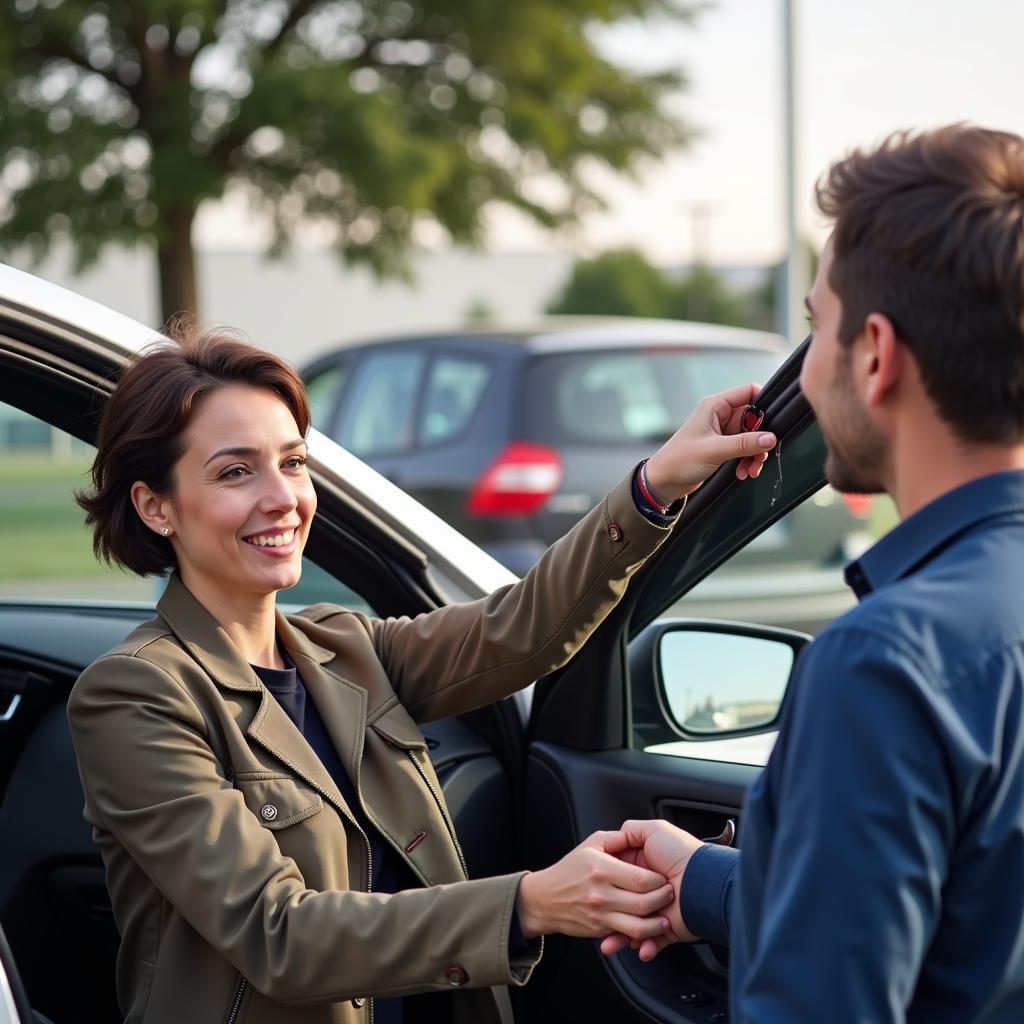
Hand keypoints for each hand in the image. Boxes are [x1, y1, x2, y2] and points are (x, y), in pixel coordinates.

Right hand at [515, 830, 675, 942]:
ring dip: (657, 924)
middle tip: (670, 893)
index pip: (641, 878)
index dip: (658, 880)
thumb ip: (615, 837)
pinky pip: (625, 937)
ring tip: (665, 917)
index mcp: (602, 869)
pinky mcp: (599, 931)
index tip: (663, 876)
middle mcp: (602, 894)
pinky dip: (642, 938)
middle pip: (644, 902)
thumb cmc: (568, 870)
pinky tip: (650, 931)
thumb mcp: (590, 844)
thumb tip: (635, 834)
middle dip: (663, 899)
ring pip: (638, 926)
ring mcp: (601, 915)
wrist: (544, 899)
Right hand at [599, 819, 704, 960]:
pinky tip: (638, 947)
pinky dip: (645, 947)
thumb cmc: (681, 853)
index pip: (617, 879)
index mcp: (643, 869)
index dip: (608, 882)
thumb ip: (632, 831)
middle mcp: (647, 891)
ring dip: (622, 936)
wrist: (703, 880)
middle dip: (611, 911)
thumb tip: (617, 837)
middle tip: (605, 910)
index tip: (598, 884)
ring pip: (631, 928)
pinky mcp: (666, 929)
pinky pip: (651, 942)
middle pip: (621, 905)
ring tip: (611, 942)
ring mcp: (656, 911)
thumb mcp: (655, 830)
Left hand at [644, 383, 776, 502]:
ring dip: (754, 453)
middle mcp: (719, 416)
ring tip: (750, 470)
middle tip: (760, 456)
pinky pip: (744, 448)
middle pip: (754, 418)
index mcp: (715, 406)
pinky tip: (743, 472)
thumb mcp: (715, 450)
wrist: (664, 481)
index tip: (773, 422)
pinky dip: (747, 460)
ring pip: (751, 436)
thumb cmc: (679, 460)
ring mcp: (721, 432)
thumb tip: (770, 438)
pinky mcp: (722, 446)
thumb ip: (744, 443)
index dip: (764, 403)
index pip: (748, 392)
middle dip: (760, 439)